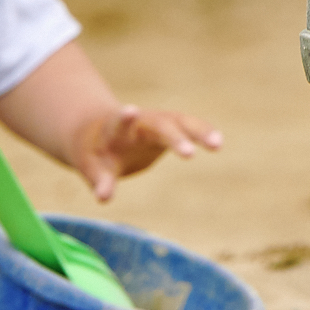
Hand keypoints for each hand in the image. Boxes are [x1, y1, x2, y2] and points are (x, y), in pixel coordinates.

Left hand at [73, 103, 225, 199]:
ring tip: (217, 144)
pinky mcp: (171, 128)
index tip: (131, 110)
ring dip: (198, 131)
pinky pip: (190, 128)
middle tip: (188, 154)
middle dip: (173, 137)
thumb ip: (100, 180)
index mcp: (114, 129)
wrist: (103, 132)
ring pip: (181, 122)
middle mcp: (140, 122)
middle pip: (158, 125)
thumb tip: (103, 198)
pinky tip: (218, 142)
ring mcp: (158, 122)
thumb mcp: (91, 166)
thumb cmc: (95, 152)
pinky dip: (203, 133)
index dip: (124, 118)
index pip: (119, 122)